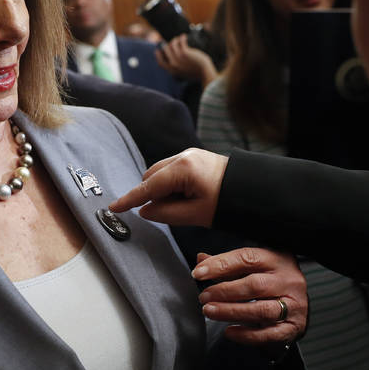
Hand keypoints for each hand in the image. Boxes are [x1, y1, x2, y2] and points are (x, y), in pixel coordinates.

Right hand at [109, 148, 228, 226]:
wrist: (254, 189)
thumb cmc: (230, 202)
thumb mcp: (196, 215)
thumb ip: (166, 213)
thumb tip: (146, 211)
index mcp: (183, 169)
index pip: (149, 186)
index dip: (130, 199)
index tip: (114, 207)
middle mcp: (184, 156)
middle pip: (152, 176)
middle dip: (151, 194)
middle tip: (166, 212)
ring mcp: (189, 154)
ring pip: (161, 173)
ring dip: (162, 190)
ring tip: (183, 205)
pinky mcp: (195, 158)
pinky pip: (172, 171)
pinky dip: (171, 185)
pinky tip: (186, 197)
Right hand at [155, 35, 217, 85]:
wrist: (204, 72)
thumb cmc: (196, 73)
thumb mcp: (184, 73)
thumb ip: (177, 69)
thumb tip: (173, 62)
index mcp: (172, 71)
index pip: (160, 62)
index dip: (158, 55)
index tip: (158, 50)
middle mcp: (173, 64)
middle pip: (165, 50)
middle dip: (167, 44)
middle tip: (171, 41)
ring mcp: (178, 58)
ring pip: (172, 44)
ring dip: (175, 40)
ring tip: (179, 38)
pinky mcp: (184, 52)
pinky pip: (180, 42)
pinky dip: (182, 38)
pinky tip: (184, 36)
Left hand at [191, 248, 305, 345]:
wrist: (298, 302)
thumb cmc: (271, 280)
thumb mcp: (253, 266)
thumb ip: (227, 264)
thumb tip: (201, 260)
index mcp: (277, 259)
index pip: (247, 258)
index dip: (220, 265)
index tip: (198, 273)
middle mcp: (288, 280)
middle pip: (254, 285)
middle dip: (224, 292)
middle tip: (204, 297)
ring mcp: (294, 305)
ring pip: (261, 310)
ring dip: (232, 312)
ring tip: (210, 312)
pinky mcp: (294, 326)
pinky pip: (268, 334)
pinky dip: (246, 335)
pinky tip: (229, 331)